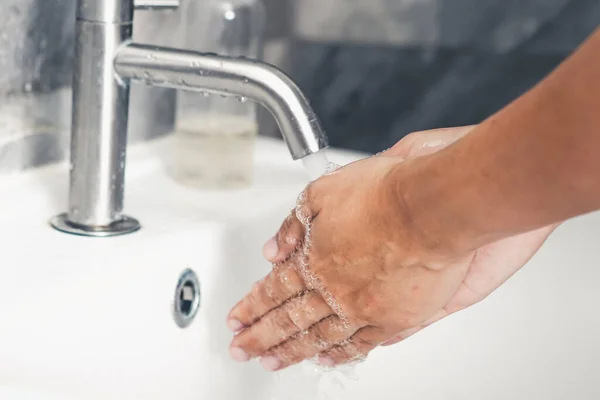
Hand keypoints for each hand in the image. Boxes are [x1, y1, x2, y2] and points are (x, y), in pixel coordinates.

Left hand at [226, 126, 557, 370]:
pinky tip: (324, 359)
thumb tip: (273, 249)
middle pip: (288, 319)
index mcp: (313, 258)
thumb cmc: (384, 193)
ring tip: (271, 362)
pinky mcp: (393, 319)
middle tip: (241, 350)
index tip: (236, 320)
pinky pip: (359, 344)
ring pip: (318, 337)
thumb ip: (294, 224)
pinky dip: (338, 354)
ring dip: (290, 351)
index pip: (273, 289)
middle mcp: (333, 289)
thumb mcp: (323, 192)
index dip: (251, 306)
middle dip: (259, 337)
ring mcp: (362, 308)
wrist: (431, 206)